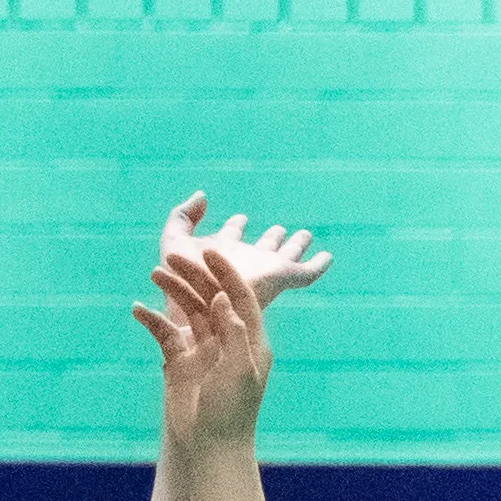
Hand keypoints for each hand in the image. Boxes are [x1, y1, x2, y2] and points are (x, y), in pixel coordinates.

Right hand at [139, 245, 276, 451]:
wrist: (208, 446)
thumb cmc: (231, 412)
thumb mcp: (240, 371)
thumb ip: (234, 333)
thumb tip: (224, 298)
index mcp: (250, 340)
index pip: (240, 298)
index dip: (226, 273)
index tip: (209, 251)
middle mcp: (227, 339)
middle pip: (211, 298)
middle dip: (194, 276)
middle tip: (172, 255)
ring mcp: (203, 349)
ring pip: (187, 310)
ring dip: (172, 291)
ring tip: (155, 273)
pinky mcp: (179, 360)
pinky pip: (164, 332)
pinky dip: (152, 319)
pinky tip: (137, 309)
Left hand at [161, 190, 330, 316]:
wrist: (201, 304)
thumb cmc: (180, 278)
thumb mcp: (173, 239)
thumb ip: (183, 215)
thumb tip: (203, 196)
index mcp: (221, 255)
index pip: (231, 237)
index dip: (234, 227)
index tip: (240, 219)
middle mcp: (246, 263)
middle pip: (263, 247)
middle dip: (271, 238)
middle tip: (280, 229)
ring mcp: (265, 272)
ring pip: (287, 256)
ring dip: (297, 246)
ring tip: (306, 235)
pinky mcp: (281, 279)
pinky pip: (306, 273)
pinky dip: (318, 265)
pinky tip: (328, 256)